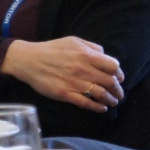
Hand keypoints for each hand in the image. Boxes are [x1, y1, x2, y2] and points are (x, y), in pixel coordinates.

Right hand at [0, 37, 124, 112]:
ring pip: (100, 94)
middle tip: (119, 94)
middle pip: (109, 81)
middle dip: (118, 90)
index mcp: (87, 55)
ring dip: (110, 99)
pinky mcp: (65, 94)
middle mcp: (83, 69)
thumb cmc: (52, 49)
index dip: (119, 73)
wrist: (29, 60)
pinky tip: (102, 108)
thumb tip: (105, 55)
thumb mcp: (74, 41)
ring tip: (113, 102)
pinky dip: (97, 107)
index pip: (113, 66)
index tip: (120, 78)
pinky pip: (85, 103)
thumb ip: (92, 47)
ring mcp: (74, 82)